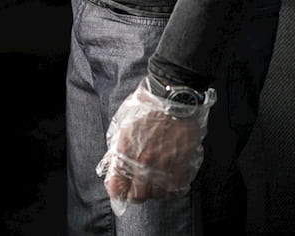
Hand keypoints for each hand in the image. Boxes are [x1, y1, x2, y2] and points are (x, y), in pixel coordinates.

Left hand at [96, 79, 215, 215]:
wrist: (174, 97)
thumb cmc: (146, 106)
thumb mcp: (122, 124)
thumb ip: (115, 147)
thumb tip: (111, 164)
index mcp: (125, 153)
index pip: (116, 187)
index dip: (116, 191)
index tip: (119, 189)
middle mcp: (144, 163)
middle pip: (137, 196)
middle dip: (134, 192)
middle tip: (137, 185)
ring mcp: (165, 166)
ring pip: (157, 195)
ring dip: (154, 190)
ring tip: (153, 180)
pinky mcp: (183, 165)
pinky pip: (176, 188)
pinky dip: (171, 187)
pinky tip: (168, 178)